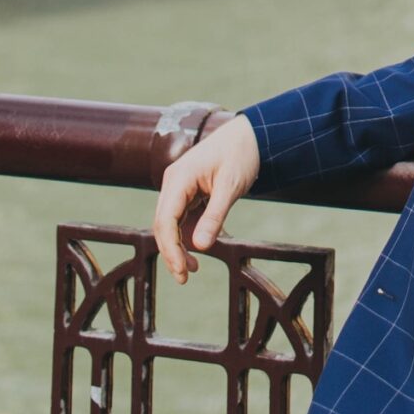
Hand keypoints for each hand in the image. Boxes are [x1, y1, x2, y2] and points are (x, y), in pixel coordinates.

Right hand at [152, 113, 259, 282]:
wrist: (250, 135)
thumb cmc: (240, 155)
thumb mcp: (230, 187)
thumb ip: (215, 216)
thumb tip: (199, 248)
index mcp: (179, 178)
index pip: (165, 220)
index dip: (170, 248)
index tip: (182, 270)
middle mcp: (173, 183)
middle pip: (163, 225)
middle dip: (172, 252)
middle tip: (185, 277)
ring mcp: (179, 187)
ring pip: (171, 224)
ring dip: (180, 246)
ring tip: (195, 268)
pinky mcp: (188, 192)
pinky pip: (184, 218)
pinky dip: (192, 234)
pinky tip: (207, 244)